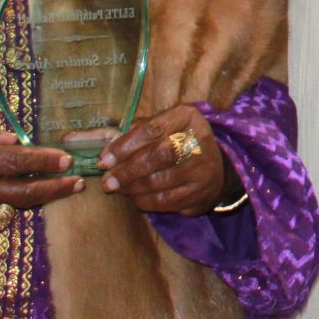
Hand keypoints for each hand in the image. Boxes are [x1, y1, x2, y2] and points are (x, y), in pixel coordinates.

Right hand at [0, 119, 80, 227]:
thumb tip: (14, 141)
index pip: (14, 161)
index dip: (44, 162)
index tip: (66, 159)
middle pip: (20, 192)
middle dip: (53, 189)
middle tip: (77, 183)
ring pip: (10, 202)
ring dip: (38, 195)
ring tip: (63, 186)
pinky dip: (14, 198)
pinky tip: (30, 190)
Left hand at [99, 104, 229, 215]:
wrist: (214, 170)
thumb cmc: (178, 143)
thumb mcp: (164, 127)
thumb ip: (139, 132)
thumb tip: (109, 151)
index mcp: (187, 117)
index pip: (152, 130)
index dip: (124, 146)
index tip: (104, 160)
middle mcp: (199, 140)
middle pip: (157, 157)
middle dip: (127, 171)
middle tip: (107, 181)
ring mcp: (201, 169)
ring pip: (158, 182)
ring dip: (131, 188)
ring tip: (118, 188)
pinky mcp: (199, 192)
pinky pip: (163, 200)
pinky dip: (143, 201)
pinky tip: (134, 197)